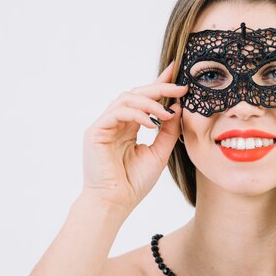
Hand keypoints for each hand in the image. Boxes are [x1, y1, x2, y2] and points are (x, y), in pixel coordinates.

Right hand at [81, 60, 187, 212]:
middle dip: (159, 88)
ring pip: (127, 98)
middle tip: (179, 88)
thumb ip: (168, 131)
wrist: (115, 204)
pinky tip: (151, 123)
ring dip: (150, 102)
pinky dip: (136, 114)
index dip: (160, 84)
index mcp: (129, 127)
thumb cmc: (133, 184)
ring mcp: (105, 125)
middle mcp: (116, 123)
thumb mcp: (159, 153)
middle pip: (137, 94)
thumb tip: (178, 107)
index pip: (145, 100)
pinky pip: (117, 112)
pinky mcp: (95, 131)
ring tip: (167, 113)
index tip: (176, 71)